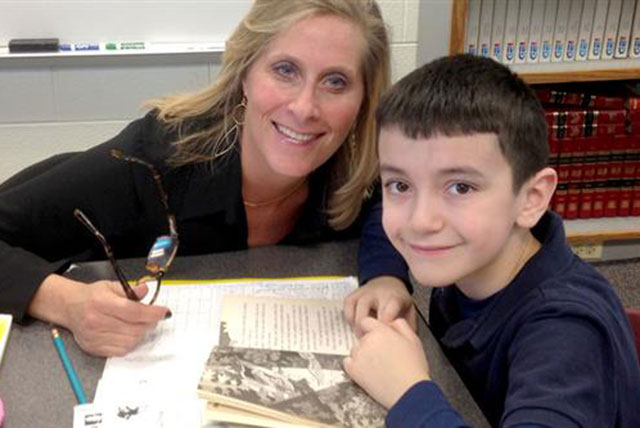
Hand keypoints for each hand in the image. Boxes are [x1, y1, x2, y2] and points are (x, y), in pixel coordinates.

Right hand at [29, 274, 169, 356]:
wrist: (70, 307)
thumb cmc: (92, 296)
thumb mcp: (111, 285)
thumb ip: (130, 289)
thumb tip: (145, 290)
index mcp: (101, 302)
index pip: (133, 312)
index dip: (153, 313)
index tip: (164, 312)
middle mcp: (96, 321)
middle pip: (134, 328)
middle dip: (150, 323)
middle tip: (153, 317)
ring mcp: (94, 337)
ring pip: (130, 341)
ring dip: (142, 333)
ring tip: (141, 324)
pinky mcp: (94, 348)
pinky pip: (121, 350)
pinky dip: (131, 343)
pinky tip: (130, 333)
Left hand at [343, 317, 429, 408]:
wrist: (409, 392)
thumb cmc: (413, 369)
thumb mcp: (414, 340)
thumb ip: (401, 325)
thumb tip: (392, 322)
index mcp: (381, 331)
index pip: (366, 322)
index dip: (371, 329)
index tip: (374, 336)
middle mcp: (367, 341)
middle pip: (362, 337)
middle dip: (370, 344)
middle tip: (382, 355)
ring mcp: (358, 356)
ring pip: (355, 350)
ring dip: (362, 355)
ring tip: (377, 366)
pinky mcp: (353, 370)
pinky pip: (347, 362)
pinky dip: (354, 366)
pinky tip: (367, 371)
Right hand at [344, 276, 415, 336]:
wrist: (388, 283)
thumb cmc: (398, 301)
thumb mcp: (408, 311)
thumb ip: (407, 327)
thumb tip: (406, 346)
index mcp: (394, 298)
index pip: (388, 309)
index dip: (385, 324)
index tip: (385, 337)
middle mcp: (377, 293)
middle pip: (366, 310)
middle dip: (367, 329)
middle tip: (372, 342)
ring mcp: (363, 293)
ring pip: (355, 309)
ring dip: (357, 327)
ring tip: (363, 336)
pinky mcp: (353, 295)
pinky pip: (347, 308)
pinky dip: (350, 320)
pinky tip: (356, 326)